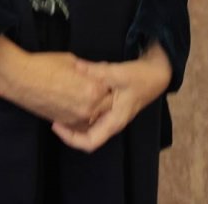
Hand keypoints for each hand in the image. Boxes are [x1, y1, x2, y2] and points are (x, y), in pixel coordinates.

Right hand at [0, 37, 112, 125]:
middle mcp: (87, 108)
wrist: (19, 79)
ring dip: (93, 108)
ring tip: (82, 94)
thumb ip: (90, 69)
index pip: (111, 90)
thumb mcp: (71, 61)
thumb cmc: (44, 65)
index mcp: (93, 90)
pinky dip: (80, 115)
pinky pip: (79, 123)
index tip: (106, 78)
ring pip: (93, 117)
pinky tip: (73, 102)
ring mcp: (75, 118)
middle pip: (106, 106)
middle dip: (103, 97)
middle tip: (94, 86)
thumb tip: (103, 69)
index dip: (108, 83)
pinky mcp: (63, 123)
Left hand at [51, 42, 171, 152]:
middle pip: (85, 135)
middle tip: (51, 114)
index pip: (90, 142)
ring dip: (72, 118)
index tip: (55, 125)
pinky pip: (91, 113)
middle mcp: (110, 122)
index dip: (70, 138)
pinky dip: (79, 107)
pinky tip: (70, 95)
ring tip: (56, 106)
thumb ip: (96, 72)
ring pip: (87, 124)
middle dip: (67, 128)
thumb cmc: (140, 78)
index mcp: (114, 121)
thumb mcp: (119, 73)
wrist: (156, 74)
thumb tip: (75, 66)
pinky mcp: (109, 106)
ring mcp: (110, 115)